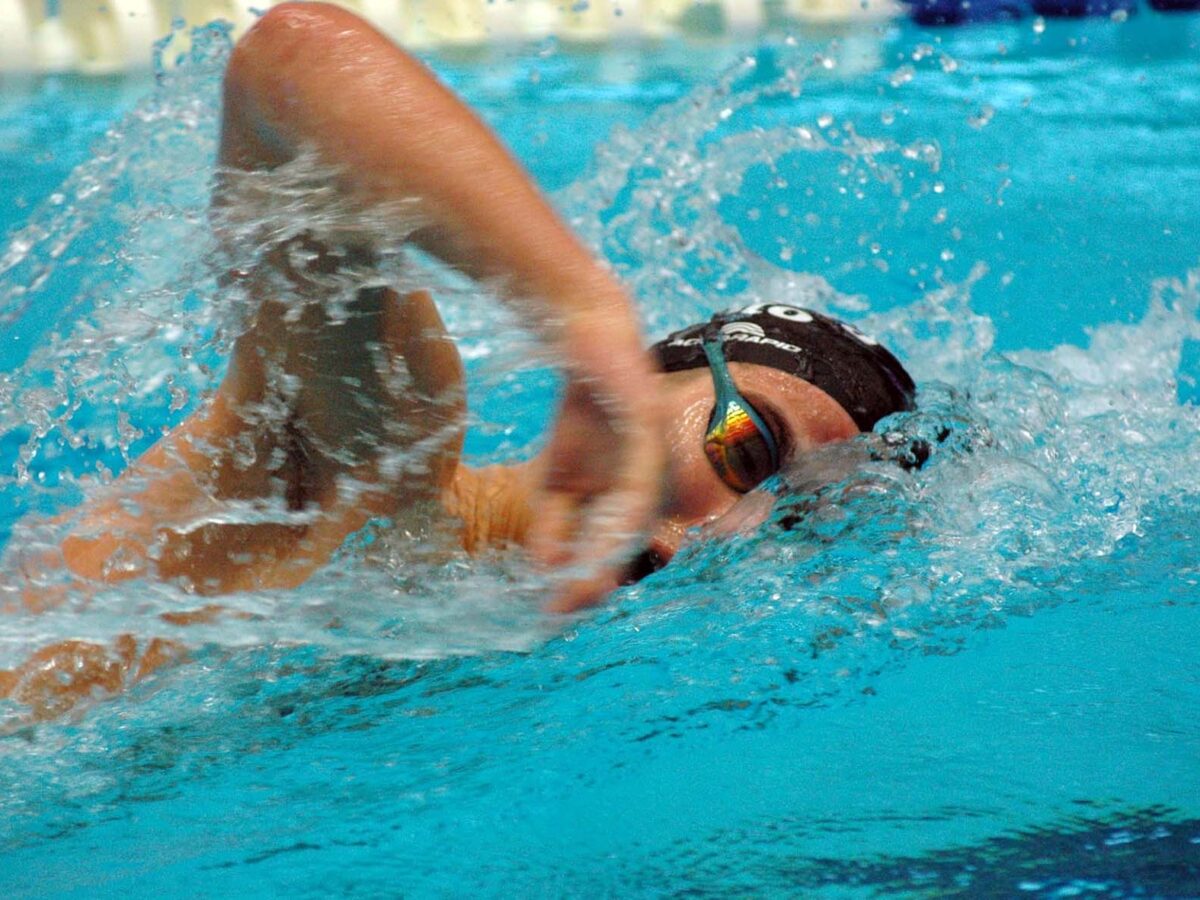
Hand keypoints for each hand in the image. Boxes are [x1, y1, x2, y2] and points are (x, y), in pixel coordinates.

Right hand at [529, 313, 665, 611]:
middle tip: (561, 609)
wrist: (585, 338)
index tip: (553, 611)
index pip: (611, 551)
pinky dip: (621, 509)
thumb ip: (553, 523)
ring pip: (635, 519)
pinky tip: (604, 531)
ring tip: (578, 585)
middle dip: (595, 579)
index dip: (585, 581)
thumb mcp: (557, 478)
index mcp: (631, 502)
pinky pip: (639, 476)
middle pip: (626, 543)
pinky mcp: (650, 427)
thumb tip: (545, 570)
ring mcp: (654, 458)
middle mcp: (650, 488)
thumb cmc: (580, 413)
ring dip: (607, 556)